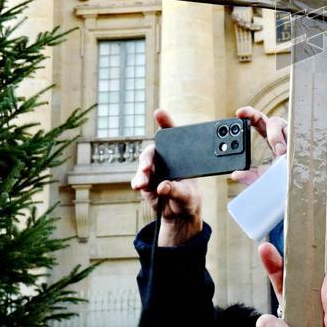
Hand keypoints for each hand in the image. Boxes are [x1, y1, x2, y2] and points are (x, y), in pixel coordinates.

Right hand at [130, 110, 201, 245]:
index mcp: (179, 155)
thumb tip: (162, 187)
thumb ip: (176, 190)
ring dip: (141, 172)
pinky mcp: (145, 182)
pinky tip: (138, 186)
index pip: (172, 135)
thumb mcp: (188, 195)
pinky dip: (137, 182)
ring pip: (144, 165)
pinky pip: (139, 180)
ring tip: (142, 183)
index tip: (159, 113)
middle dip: (148, 157)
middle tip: (146, 167)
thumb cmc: (188, 197)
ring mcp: (153, 170)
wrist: (179, 213)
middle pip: (153, 151)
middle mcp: (165, 159)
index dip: (165, 122)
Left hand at [234, 107, 326, 196]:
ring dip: (285, 139)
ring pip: (288, 127)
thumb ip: (253, 176)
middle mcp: (283, 132)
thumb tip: (235, 174)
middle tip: (277, 150)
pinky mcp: (309, 134)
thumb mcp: (270, 177)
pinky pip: (304, 131)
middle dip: (272, 133)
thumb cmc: (293, 174)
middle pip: (272, 122)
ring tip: (286, 154)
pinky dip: (300, 140)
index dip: (249, 114)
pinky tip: (300, 151)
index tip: (239, 112)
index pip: (258, 122)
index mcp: (272, 138)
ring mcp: (297, 132)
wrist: (321, 176)